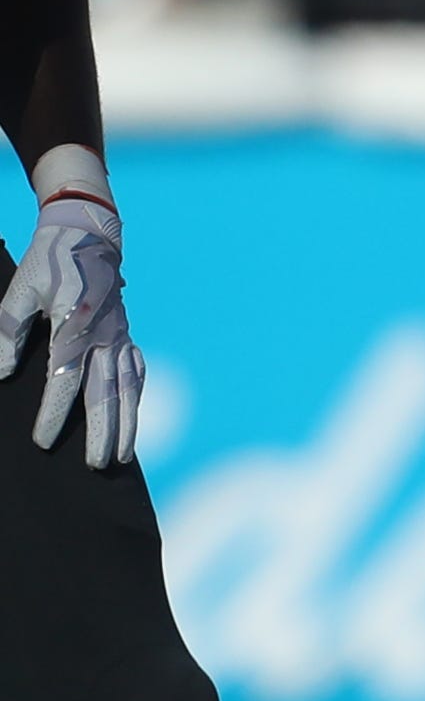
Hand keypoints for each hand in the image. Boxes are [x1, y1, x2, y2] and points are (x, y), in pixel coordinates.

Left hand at [0, 169, 138, 466]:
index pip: (65, 378)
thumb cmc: (47, 263)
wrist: (88, 235)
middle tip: (99, 465)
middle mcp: (105, 333)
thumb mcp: (19, 292)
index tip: (43, 441)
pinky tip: (133, 419)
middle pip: (107, 391)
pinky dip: (135, 399)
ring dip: (127, 423)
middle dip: (104, 431)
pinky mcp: (126, 334)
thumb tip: (2, 374)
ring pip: (127, 387)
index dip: (54, 412)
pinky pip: (135, 372)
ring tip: (121, 457)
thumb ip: (9, 332)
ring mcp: (120, 335)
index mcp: (75, 323)